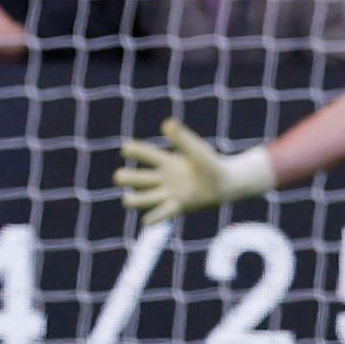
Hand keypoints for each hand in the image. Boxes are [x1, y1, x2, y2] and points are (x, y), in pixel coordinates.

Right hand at [114, 119, 273, 227]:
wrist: (225, 183)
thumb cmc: (209, 163)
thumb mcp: (196, 150)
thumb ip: (181, 138)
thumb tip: (166, 123)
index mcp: (166, 161)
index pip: (146, 155)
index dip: (135, 151)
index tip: (125, 149)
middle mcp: (164, 178)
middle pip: (140, 178)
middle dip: (128, 178)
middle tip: (118, 178)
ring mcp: (169, 193)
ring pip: (146, 198)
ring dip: (135, 200)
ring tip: (127, 200)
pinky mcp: (178, 206)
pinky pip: (163, 212)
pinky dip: (155, 217)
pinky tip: (146, 220)